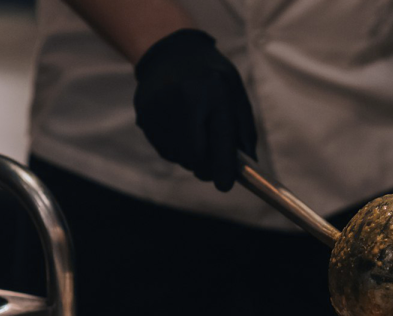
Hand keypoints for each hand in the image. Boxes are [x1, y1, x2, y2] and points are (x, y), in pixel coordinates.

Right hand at [133, 29, 256, 191]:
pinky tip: (179, 130)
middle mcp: (183, 100)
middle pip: (195, 156)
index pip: (219, 140)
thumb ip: (243, 129)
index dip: (223, 168)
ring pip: (179, 156)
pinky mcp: (144, 118)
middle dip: (206, 167)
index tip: (225, 185)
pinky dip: (177, 150)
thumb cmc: (209, 75)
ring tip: (195, 134)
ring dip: (191, 157)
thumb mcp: (235, 92)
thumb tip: (247, 166)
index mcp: (212, 91)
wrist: (169, 53)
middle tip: (212, 167)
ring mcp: (159, 110)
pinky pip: (165, 150)